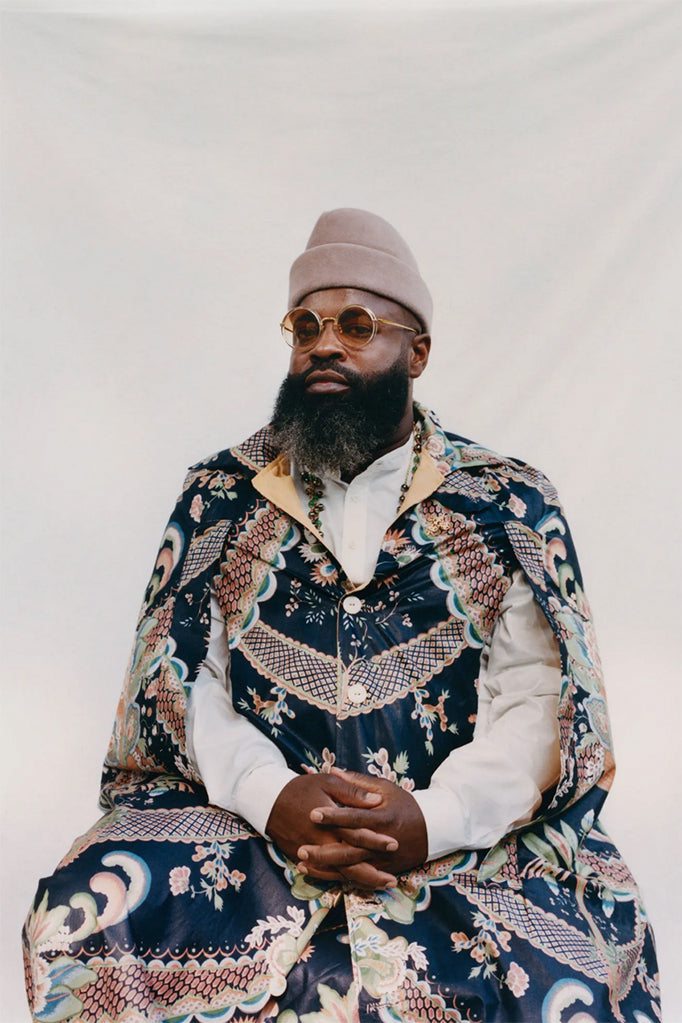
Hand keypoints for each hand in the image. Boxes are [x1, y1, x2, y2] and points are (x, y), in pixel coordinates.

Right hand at [265, 773, 398, 886]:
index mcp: (329, 822)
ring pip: (340, 873)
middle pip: (350, 862)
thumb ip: (352, 793)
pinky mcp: (304, 859)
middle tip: (393, 879)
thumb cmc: (301, 788)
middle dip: (372, 872)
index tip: (394, 844)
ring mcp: (312, 853)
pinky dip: (343, 880)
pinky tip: (358, 882)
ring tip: (381, 885)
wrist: (269, 801)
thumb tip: (376, 800)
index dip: (376, 840)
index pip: (356, 834)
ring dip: (362, 881)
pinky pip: (326, 874)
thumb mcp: (328, 783)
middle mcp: (321, 842)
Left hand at [296, 768, 427, 888]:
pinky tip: (319, 874)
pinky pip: (358, 877)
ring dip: (327, 868)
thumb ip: (357, 782)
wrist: (431, 829)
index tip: (313, 813)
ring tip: (303, 864)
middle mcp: (381, 841)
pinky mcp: (383, 870)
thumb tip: (333, 769)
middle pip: (350, 849)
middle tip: (301, 848)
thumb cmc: (404, 805)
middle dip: (325, 851)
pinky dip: (338, 877)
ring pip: (352, 867)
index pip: (354, 818)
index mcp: (382, 817)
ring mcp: (383, 859)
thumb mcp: (385, 788)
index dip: (334, 817)